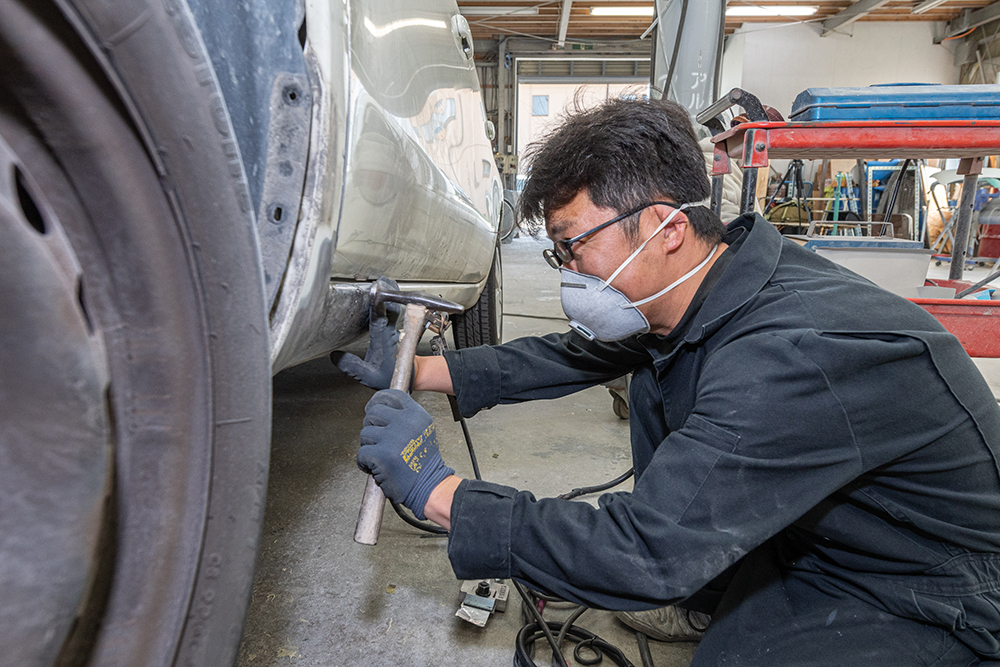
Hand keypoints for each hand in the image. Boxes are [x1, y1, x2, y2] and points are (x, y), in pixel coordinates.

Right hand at [331, 284, 401, 389]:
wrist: (407, 376)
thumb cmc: (389, 376)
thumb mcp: (368, 377)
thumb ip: (352, 367)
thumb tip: (335, 356)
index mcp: (383, 342)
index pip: (380, 320)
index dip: (377, 305)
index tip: (374, 292)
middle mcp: (391, 333)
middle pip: (391, 308)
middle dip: (387, 293)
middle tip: (381, 280)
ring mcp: (395, 329)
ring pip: (395, 308)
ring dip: (391, 294)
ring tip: (385, 281)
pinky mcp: (395, 328)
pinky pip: (394, 311)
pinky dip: (391, 300)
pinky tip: (387, 293)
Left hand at [359, 390, 454, 519]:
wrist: (429, 486)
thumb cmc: (423, 462)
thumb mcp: (422, 430)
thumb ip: (404, 417)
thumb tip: (378, 408)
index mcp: (416, 415)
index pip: (391, 396)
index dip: (377, 400)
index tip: (372, 408)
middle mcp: (405, 423)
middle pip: (373, 412)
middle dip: (371, 426)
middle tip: (378, 440)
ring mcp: (392, 439)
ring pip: (364, 433)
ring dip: (368, 446)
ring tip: (381, 457)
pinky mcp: (380, 456)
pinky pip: (361, 454)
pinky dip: (364, 463)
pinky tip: (375, 468)